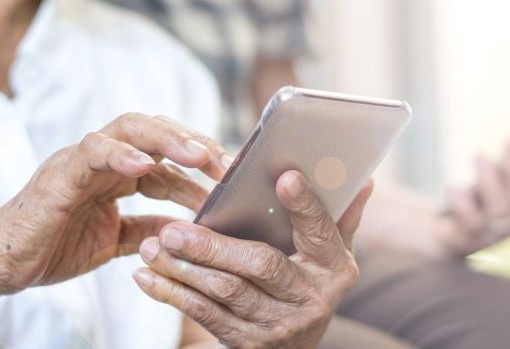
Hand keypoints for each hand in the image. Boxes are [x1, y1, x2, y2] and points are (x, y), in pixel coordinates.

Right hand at [0, 113, 230, 292]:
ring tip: (200, 155)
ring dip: (168, 140)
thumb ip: (149, 229)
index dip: (201, 166)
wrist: (2, 265)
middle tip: (227, 163)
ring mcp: (80, 161)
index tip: (234, 179)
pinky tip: (142, 164)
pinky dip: (116, 154)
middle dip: (194, 143)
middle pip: (155, 132)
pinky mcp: (57, 174)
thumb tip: (190, 228)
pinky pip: (90, 153)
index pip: (167, 158)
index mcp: (118, 173)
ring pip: (128, 129)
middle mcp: (103, 159)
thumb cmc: (53, 246)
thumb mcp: (115, 241)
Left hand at [133, 171, 372, 348]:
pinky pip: (205, 316)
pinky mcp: (247, 344)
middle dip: (213, 246)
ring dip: (183, 269)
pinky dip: (172, 295)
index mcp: (334, 268)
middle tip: (174, 228)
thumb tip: (363, 178)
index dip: (305, 206)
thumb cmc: (308, 286)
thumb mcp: (330, 257)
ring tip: (152, 245)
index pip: (321, 231)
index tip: (285, 177)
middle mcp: (310, 298)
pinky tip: (146, 276)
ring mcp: (278, 325)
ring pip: (225, 292)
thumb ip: (341, 218)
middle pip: (260, 265)